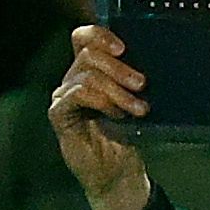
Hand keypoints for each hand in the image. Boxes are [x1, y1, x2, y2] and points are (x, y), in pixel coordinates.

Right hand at [47, 24, 157, 209]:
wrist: (119, 173)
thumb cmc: (127, 136)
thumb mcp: (135, 100)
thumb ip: (133, 78)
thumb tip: (151, 56)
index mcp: (90, 70)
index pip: (85, 38)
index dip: (102, 35)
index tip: (125, 48)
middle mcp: (74, 79)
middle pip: (89, 53)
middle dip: (119, 68)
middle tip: (141, 85)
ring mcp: (64, 96)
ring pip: (87, 75)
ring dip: (116, 90)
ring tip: (136, 108)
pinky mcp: (59, 114)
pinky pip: (76, 94)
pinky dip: (100, 100)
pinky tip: (116, 114)